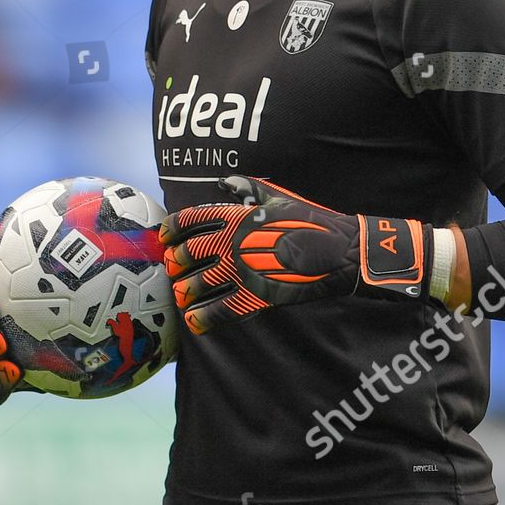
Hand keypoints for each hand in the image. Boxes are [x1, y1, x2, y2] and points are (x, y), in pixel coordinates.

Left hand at [159, 176, 430, 333]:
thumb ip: (248, 189)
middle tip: (172, 267)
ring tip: (181, 294)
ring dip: (186, 290)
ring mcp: (244, 270)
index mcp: (237, 215)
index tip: (163, 237)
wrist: (340, 252)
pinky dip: (204, 318)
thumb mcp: (278, 196)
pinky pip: (221, 311)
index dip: (172, 229)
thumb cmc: (311, 220)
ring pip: (200, 283)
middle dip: (176, 261)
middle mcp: (234, 242)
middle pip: (190, 252)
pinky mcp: (257, 296)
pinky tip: (194, 322)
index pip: (192, 219)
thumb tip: (224, 182)